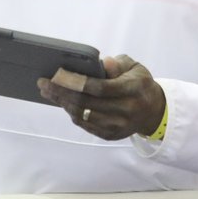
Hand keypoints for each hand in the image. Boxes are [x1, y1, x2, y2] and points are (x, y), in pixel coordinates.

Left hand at [37, 54, 165, 141]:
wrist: (154, 111)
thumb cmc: (139, 84)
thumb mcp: (135, 67)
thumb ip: (118, 64)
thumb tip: (102, 64)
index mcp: (133, 89)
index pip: (101, 88)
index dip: (77, 82)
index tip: (58, 74)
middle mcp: (126, 110)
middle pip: (87, 103)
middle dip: (61, 92)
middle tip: (44, 83)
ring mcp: (118, 125)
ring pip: (83, 115)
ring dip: (63, 103)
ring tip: (49, 92)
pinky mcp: (111, 135)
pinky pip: (85, 124)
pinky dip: (72, 112)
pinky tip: (63, 102)